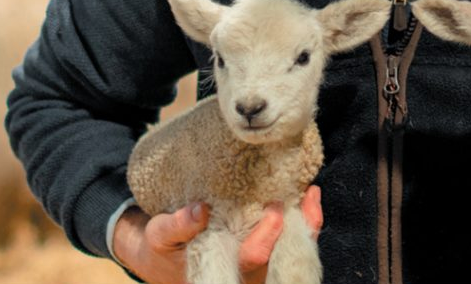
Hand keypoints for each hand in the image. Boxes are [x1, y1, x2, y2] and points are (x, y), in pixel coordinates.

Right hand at [112, 186, 323, 283]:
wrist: (163, 255)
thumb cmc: (162, 248)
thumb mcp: (159, 236)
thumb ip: (177, 226)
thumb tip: (199, 211)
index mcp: (220, 275)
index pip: (252, 260)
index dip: (266, 235)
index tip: (272, 207)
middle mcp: (243, 277)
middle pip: (282, 261)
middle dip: (295, 228)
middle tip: (300, 194)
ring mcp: (256, 269)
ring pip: (292, 254)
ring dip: (306, 225)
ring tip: (311, 194)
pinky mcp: (263, 255)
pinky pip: (291, 244)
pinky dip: (303, 222)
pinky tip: (308, 198)